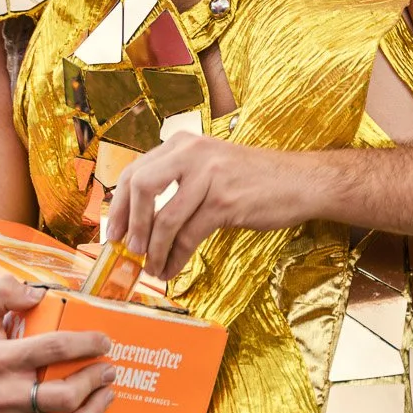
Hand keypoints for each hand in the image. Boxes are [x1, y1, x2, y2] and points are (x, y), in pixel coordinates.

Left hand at [106, 133, 325, 281]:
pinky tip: (172, 269)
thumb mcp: (209, 166)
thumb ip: (177, 180)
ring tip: (152, 268)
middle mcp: (192, 153)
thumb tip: (140, 218)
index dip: (120, 205)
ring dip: (154, 250)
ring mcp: (209, 176)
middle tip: (128, 249)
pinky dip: (175, 257)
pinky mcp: (224, 202)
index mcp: (182, 143)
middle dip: (131, 224)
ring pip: (165, 219)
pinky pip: (189, 235)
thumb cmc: (252, 179)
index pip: (136, 171)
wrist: (298, 182)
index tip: (114, 232)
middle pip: (142, 187)